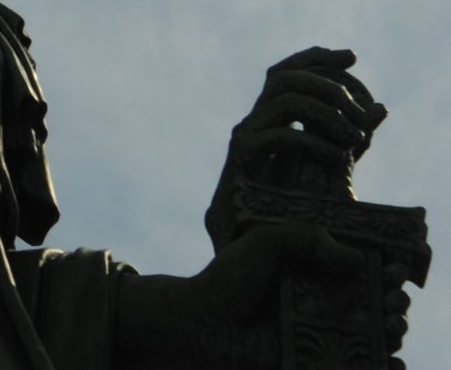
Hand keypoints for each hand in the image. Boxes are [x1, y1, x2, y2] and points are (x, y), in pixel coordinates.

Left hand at [121, 229, 411, 368]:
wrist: (198, 323)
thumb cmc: (226, 280)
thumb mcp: (263, 242)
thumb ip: (306, 237)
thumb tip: (355, 257)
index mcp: (310, 269)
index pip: (358, 267)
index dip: (384, 268)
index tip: (396, 269)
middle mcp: (319, 300)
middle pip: (372, 300)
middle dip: (393, 300)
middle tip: (394, 300)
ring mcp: (319, 332)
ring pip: (371, 333)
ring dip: (392, 329)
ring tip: (392, 323)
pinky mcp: (314, 360)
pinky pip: (356, 365)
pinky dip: (381, 365)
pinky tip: (392, 362)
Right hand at [204, 47, 386, 253]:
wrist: (248, 245)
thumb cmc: (289, 209)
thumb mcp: (330, 165)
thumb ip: (351, 138)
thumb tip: (382, 110)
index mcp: (270, 117)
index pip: (287, 70)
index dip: (316, 57)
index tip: (352, 57)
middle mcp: (253, 119)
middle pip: (285, 76)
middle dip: (328, 83)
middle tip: (361, 112)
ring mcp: (244, 135)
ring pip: (284, 99)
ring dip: (326, 111)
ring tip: (354, 136)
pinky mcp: (241, 159)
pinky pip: (280, 136)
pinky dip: (314, 141)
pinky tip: (340, 159)